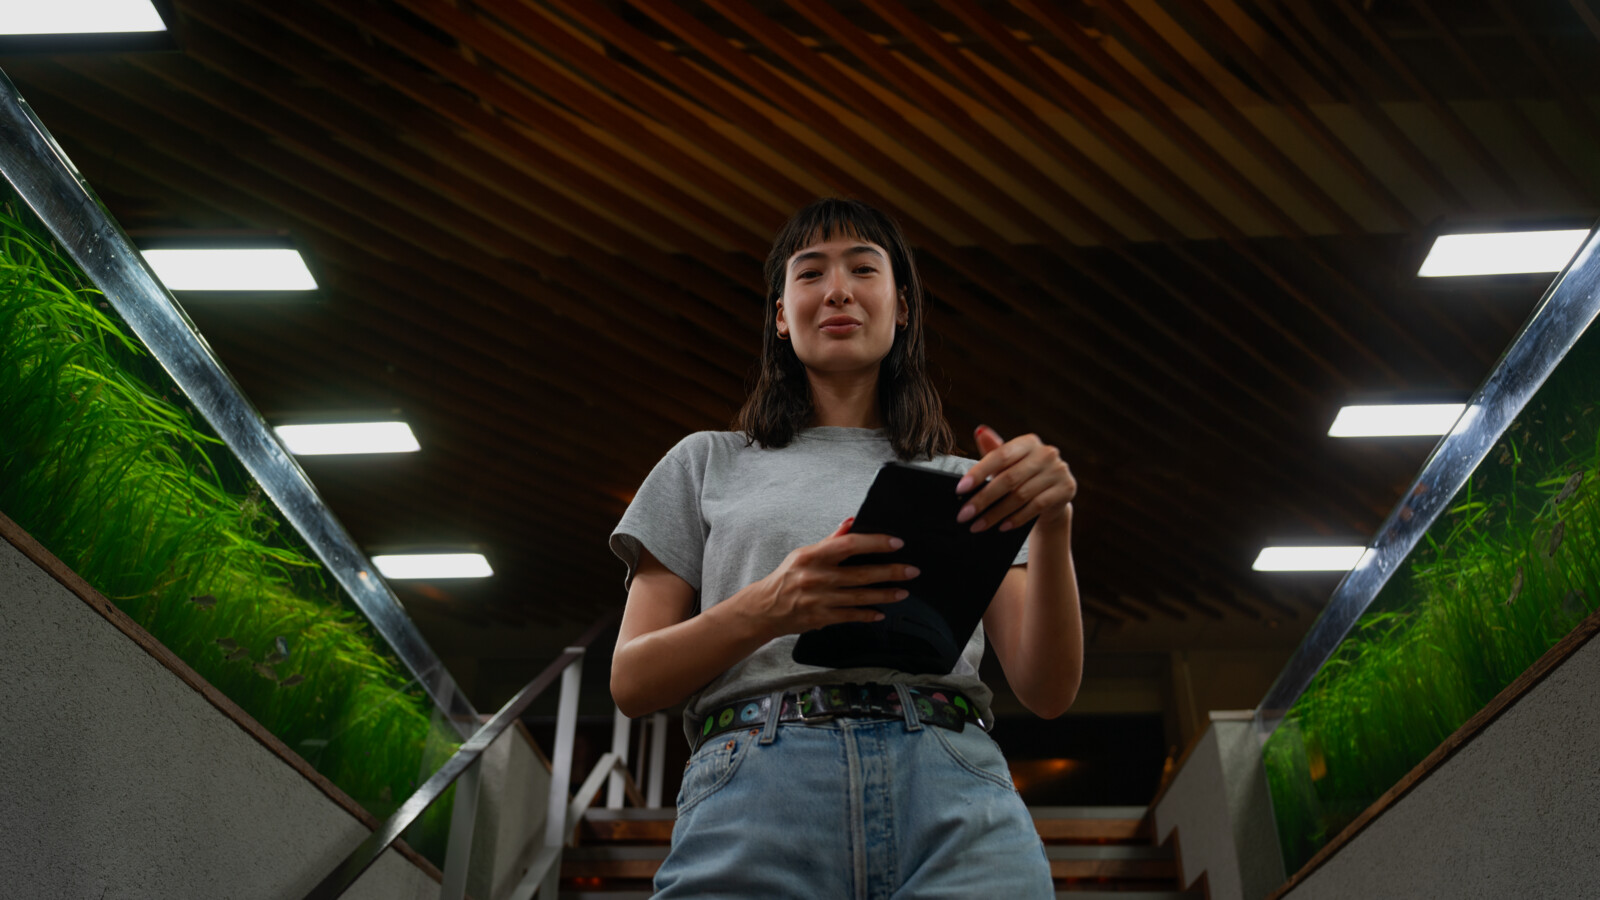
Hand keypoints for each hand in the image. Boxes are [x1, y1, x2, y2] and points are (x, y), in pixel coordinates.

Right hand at [738, 517, 917, 639]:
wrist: (765, 608)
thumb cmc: (788, 577)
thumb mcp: (804, 554)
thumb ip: (830, 540)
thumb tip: (852, 522)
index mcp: (812, 556)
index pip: (848, 545)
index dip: (874, 543)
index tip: (896, 543)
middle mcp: (816, 577)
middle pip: (860, 574)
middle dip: (890, 572)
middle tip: (912, 570)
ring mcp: (819, 599)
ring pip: (859, 597)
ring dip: (884, 594)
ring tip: (903, 592)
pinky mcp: (820, 618)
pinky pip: (850, 616)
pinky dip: (867, 614)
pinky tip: (881, 612)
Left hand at [955, 426, 1076, 532]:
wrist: (1053, 496)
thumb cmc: (1024, 476)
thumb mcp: (1008, 463)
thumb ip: (993, 450)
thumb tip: (979, 431)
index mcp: (1028, 442)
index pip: (1000, 456)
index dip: (979, 472)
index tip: (960, 489)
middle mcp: (1046, 453)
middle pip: (1009, 479)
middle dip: (983, 499)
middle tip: (964, 515)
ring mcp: (1058, 471)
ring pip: (1021, 496)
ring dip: (996, 514)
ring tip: (977, 525)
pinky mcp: (1066, 489)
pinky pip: (1036, 506)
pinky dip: (1017, 518)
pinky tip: (1001, 527)